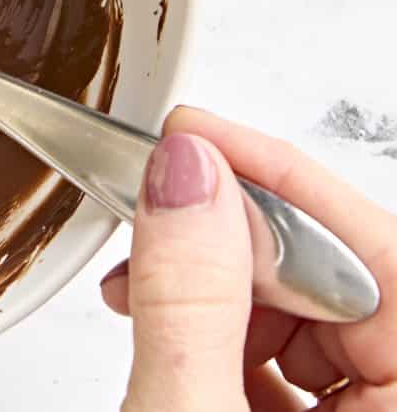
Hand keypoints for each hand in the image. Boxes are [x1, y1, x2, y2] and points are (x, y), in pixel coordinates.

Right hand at [100, 105, 396, 409]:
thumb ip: (191, 301)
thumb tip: (188, 174)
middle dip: (234, 241)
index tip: (195, 138)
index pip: (381, 256)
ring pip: (311, 322)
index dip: (283, 184)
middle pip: (341, 283)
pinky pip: (292, 372)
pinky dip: (219, 338)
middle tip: (154, 213)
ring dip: (215, 288)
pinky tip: (163, 328)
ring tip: (138, 289)